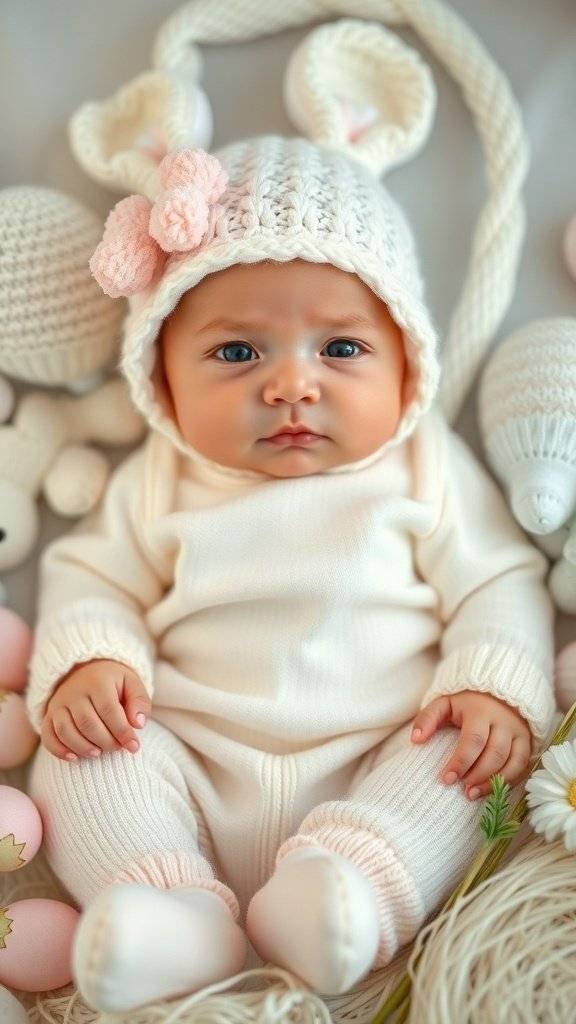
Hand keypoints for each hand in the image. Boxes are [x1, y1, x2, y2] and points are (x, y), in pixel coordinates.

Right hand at [41, 659, 150, 762]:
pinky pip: (48, 735)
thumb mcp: (132, 684)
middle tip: (117, 748)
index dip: (122, 731)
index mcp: (98, 681)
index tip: (133, 746)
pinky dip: (59, 750)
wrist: (87, 670)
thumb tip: (138, 724)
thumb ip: (140, 702)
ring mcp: (58, 703)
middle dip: (106, 742)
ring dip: (83, 748)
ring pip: (66, 731)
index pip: (109, 710)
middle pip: (87, 723)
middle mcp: (74, 691)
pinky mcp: (49, 715)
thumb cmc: (115, 683)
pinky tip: (74, 758)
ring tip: (99, 753)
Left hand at [410, 690, 531, 799]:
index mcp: (480, 710)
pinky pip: (522, 764)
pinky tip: (493, 789)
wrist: (496, 689)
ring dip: (494, 781)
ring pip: (512, 761)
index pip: (473, 740)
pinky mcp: (527, 740)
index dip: (460, 762)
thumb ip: (428, 718)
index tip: (446, 779)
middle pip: (494, 753)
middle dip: (478, 775)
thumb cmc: (465, 701)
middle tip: (462, 790)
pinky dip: (509, 780)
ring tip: (473, 794)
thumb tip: (415, 740)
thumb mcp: (444, 703)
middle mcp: (503, 721)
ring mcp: (518, 731)